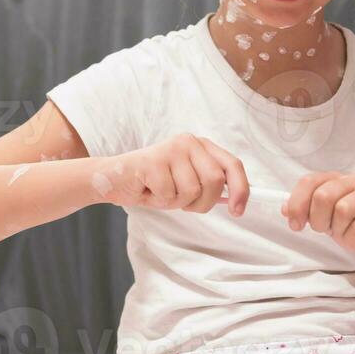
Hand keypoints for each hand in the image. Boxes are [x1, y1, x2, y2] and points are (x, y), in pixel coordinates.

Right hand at [89, 133, 249, 214]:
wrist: (113, 179)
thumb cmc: (152, 183)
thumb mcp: (186, 183)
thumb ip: (209, 185)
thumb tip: (235, 200)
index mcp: (201, 145)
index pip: (232, 165)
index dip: (241, 189)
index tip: (238, 211)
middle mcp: (189, 142)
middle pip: (215, 181)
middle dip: (201, 202)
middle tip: (181, 203)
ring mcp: (171, 149)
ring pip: (192, 190)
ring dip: (176, 202)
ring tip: (160, 192)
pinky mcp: (153, 160)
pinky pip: (169, 194)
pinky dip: (158, 201)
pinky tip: (147, 190)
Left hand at [281, 171, 354, 260]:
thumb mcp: (331, 218)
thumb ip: (309, 210)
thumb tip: (284, 209)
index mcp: (338, 179)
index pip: (309, 181)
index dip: (296, 204)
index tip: (294, 224)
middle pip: (323, 196)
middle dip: (318, 220)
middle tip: (326, 231)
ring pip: (340, 212)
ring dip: (338, 232)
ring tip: (348, 235)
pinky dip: (353, 240)